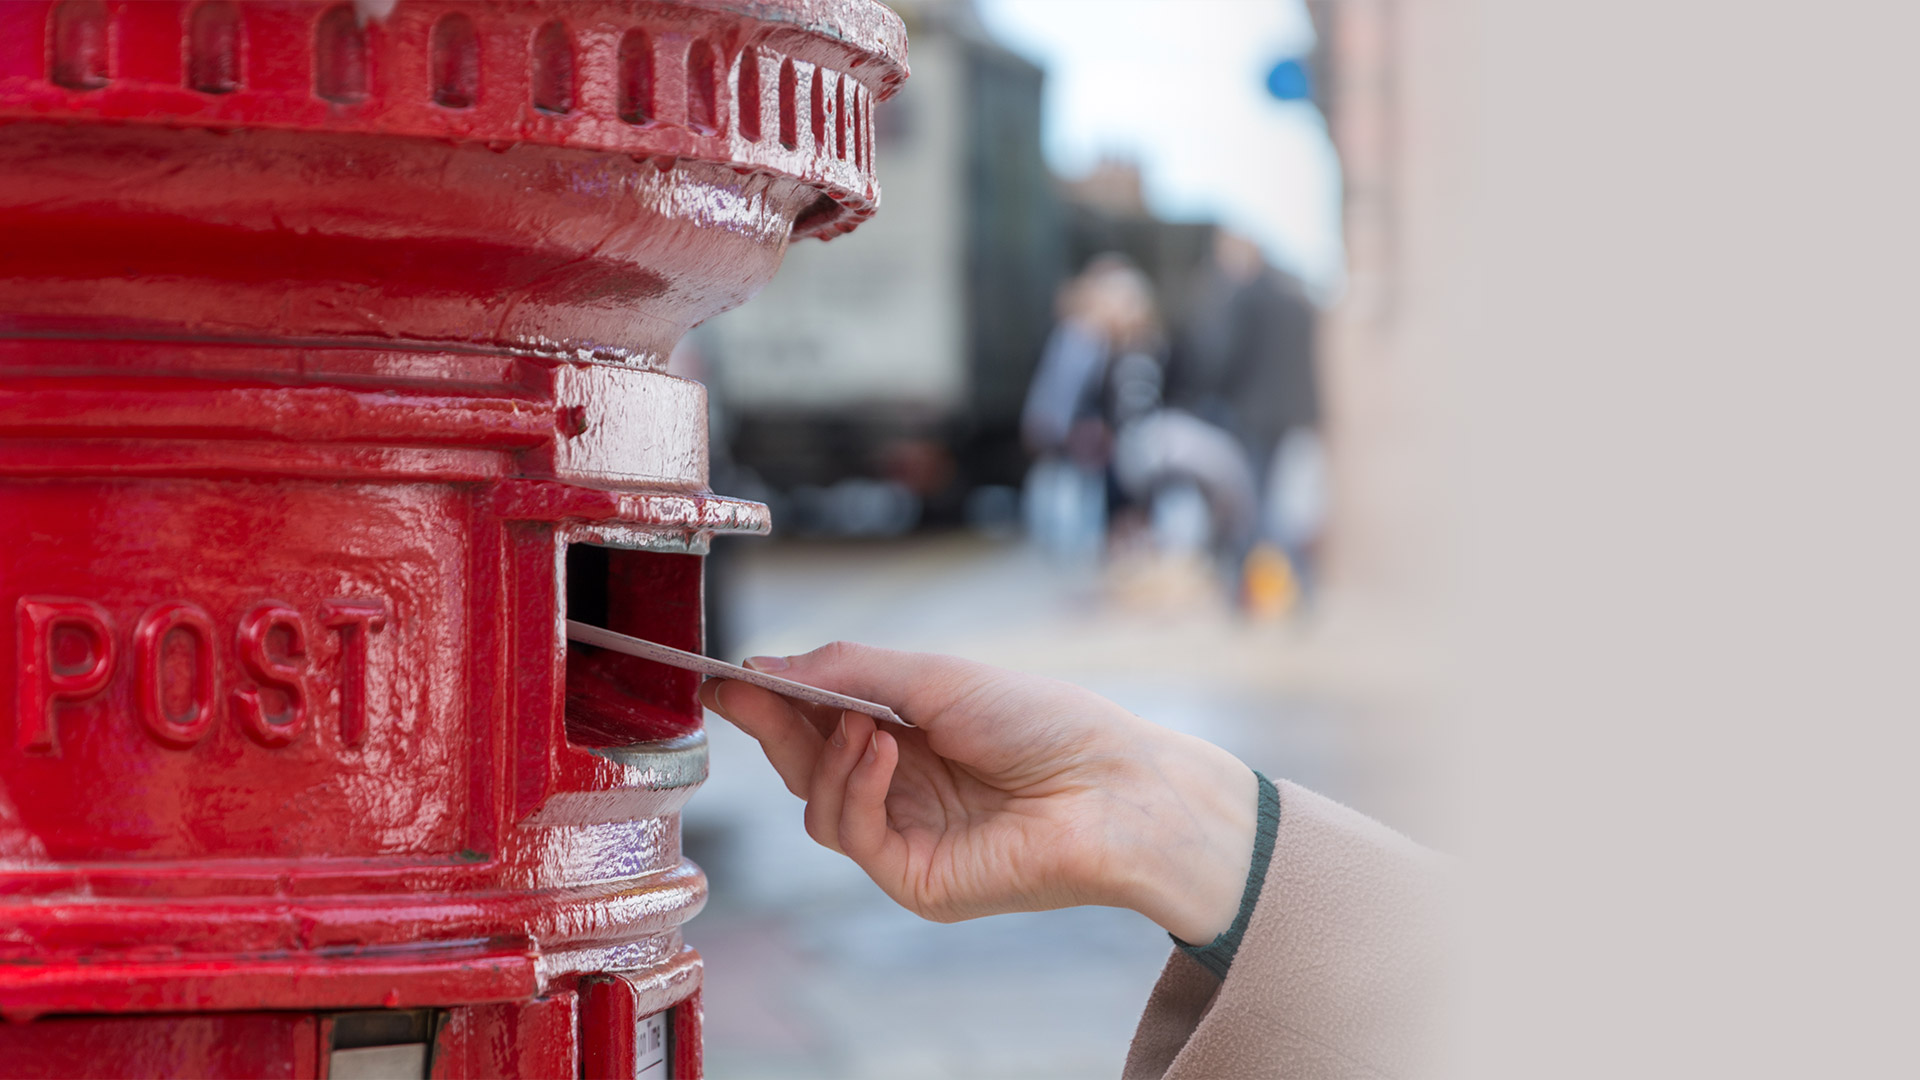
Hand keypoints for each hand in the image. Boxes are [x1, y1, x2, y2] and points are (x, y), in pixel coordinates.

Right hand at [697, 642, 1258, 943]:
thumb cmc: (1043, 723)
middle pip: (805, 766)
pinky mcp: (916, 880)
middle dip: (772, 724)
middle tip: (743, 689)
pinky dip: (856, 788)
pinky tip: (884, 753)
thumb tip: (767, 667)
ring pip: (818, 808)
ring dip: (826, 756)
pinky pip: (852, 836)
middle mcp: (901, 789)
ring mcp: (907, 838)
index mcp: (907, 736)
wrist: (1110, 786)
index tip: (721, 675)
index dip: (769, 699)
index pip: (818, 721)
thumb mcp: (935, 677)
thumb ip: (847, 672)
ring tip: (866, 725)